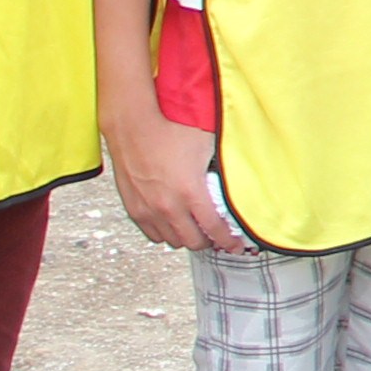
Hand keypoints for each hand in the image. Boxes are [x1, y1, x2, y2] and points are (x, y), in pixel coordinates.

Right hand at [106, 107, 243, 254]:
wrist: (133, 125)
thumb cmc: (169, 128)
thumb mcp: (207, 144)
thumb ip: (221, 166)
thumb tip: (237, 173)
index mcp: (190, 192)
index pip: (215, 229)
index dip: (228, 241)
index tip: (235, 245)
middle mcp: (168, 206)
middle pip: (193, 242)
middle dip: (209, 241)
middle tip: (216, 236)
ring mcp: (148, 209)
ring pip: (172, 241)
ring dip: (186, 237)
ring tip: (195, 228)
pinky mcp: (134, 208)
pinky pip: (152, 234)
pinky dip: (165, 232)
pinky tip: (173, 223)